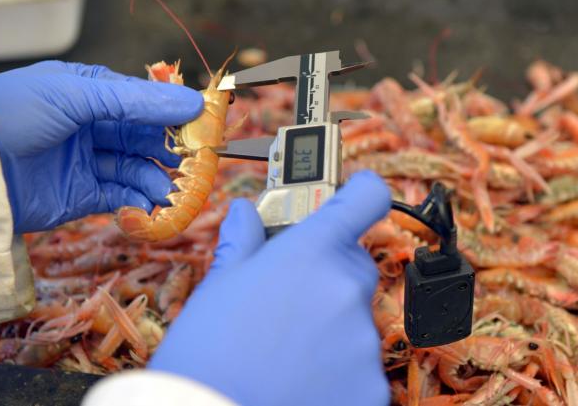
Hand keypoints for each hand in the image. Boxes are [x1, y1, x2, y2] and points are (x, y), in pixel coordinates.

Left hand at [0, 61, 202, 232]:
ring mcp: (90, 163)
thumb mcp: (76, 95)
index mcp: (94, 94)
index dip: (176, 116)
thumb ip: (135, 101)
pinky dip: (139, 203)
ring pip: (138, 171)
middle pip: (147, 140)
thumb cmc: (15, 113)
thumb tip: (193, 102)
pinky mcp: (84, 196)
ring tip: (173, 192)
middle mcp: (95, 127)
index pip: (146, 104)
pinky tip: (149, 206)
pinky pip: (121, 198)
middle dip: (171, 153)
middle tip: (195, 166)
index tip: (204, 128)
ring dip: (159, 181)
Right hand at [149, 171, 390, 405]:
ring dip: (330, 326)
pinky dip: (338, 367)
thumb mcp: (217, 289)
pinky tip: (301, 379)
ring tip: (285, 350)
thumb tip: (245, 214)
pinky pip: (360, 364)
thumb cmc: (205, 356)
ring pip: (354, 319)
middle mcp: (345, 291)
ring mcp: (363, 342)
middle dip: (327, 275)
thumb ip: (244, 244)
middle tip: (289, 297)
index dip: (359, 192)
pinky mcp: (372, 387)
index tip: (352, 195)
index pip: (364, 198)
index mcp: (309, 254)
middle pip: (354, 266)